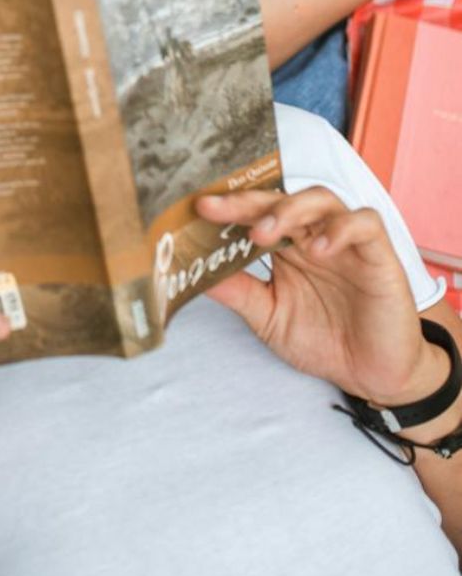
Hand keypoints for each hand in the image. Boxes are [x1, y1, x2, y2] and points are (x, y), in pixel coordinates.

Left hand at [197, 187, 442, 407]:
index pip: (255, 213)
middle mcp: (313, 236)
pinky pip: (365, 224)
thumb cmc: (323, 341)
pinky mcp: (379, 256)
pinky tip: (319, 249)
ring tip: (263, 234)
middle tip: (220, 211)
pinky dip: (340, 229)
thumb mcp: (269, 317)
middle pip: (282, 198)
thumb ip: (239, 292)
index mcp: (286, 247)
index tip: (198, 208)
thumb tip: (195, 274)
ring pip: (322, 199)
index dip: (227, 207)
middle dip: (248, 202)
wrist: (372, 377)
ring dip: (289, 210)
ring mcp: (346, 243)